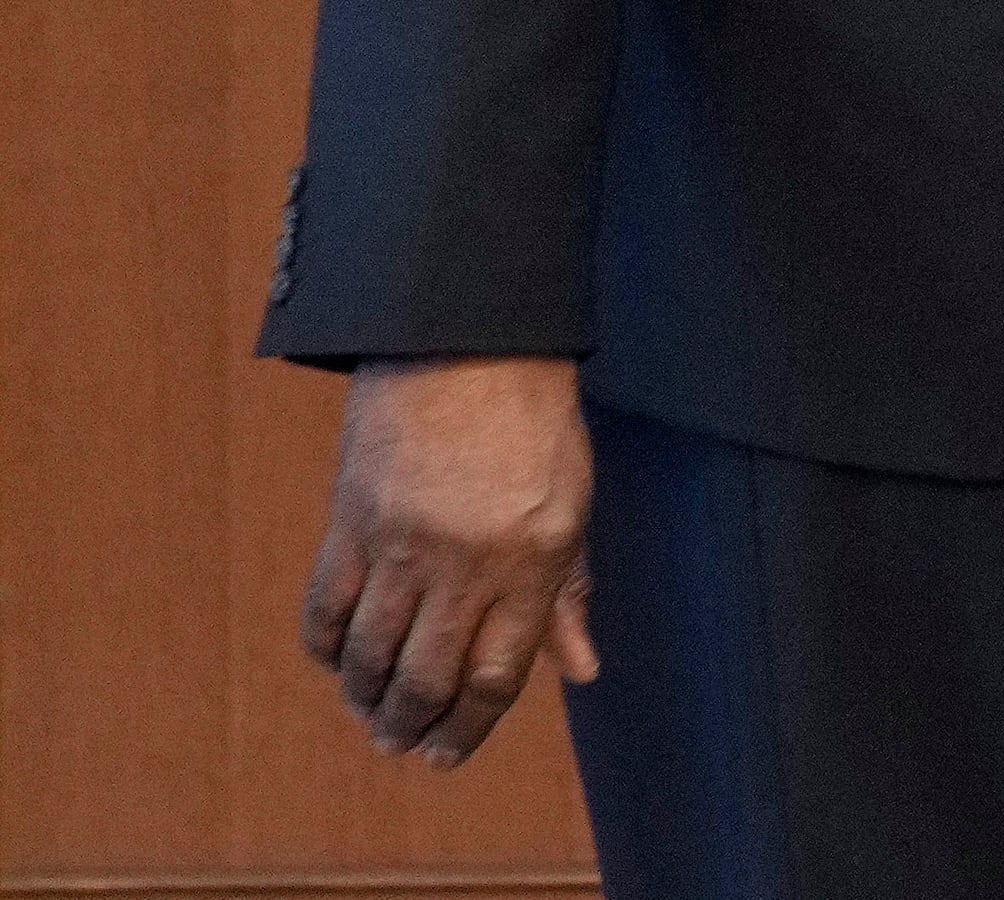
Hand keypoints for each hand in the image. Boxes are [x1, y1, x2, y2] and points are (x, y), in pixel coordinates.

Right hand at [302, 356, 600, 762]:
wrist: (467, 343)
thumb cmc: (534, 422)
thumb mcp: (573, 502)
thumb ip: (571, 591)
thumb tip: (583, 670)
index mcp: (535, 560)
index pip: (496, 677)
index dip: (469, 730)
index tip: (447, 755)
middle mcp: (468, 562)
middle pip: (428, 680)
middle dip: (411, 728)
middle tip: (401, 745)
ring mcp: (403, 544)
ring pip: (371, 657)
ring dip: (366, 700)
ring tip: (371, 716)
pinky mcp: (350, 523)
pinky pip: (326, 611)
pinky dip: (327, 650)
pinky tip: (339, 661)